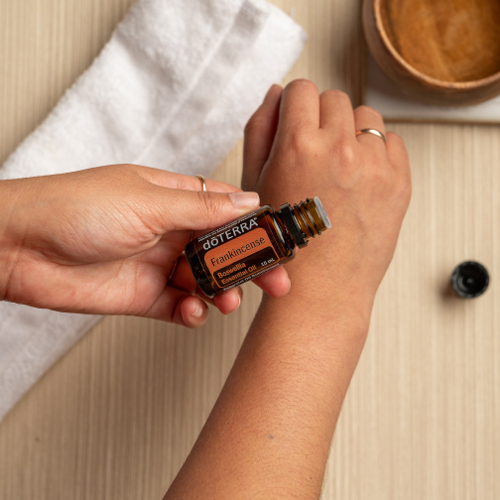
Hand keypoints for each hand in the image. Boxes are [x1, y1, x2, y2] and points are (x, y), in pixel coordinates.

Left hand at [0, 165, 290, 326]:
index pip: (228, 210)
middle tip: (275, 284)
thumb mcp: (148, 201)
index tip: (281, 244)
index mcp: (174, 198)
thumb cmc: (75, 208)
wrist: (19, 247)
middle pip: (224, 250)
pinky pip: (180, 308)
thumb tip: (248, 201)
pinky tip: (192, 313)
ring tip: (226, 301)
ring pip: (207, 282)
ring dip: (223, 293)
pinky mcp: (143, 295)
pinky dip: (193, 314)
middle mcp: (170, 230)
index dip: (257, 227)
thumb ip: (202, 208)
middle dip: (251, 266)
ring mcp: (158, 264)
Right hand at [243, 80, 410, 319]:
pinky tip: (359, 180)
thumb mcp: (255, 185)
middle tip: (315, 154)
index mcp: (297, 146)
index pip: (301, 89)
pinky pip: (392, 141)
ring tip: (339, 169)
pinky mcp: (400, 182)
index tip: (296, 122)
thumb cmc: (284, 244)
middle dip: (322, 118)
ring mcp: (374, 165)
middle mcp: (339, 149)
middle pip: (334, 98)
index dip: (295, 105)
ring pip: (366, 116)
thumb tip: (276, 92)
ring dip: (351, 132)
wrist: (322, 288)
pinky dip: (377, 152)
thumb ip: (259, 130)